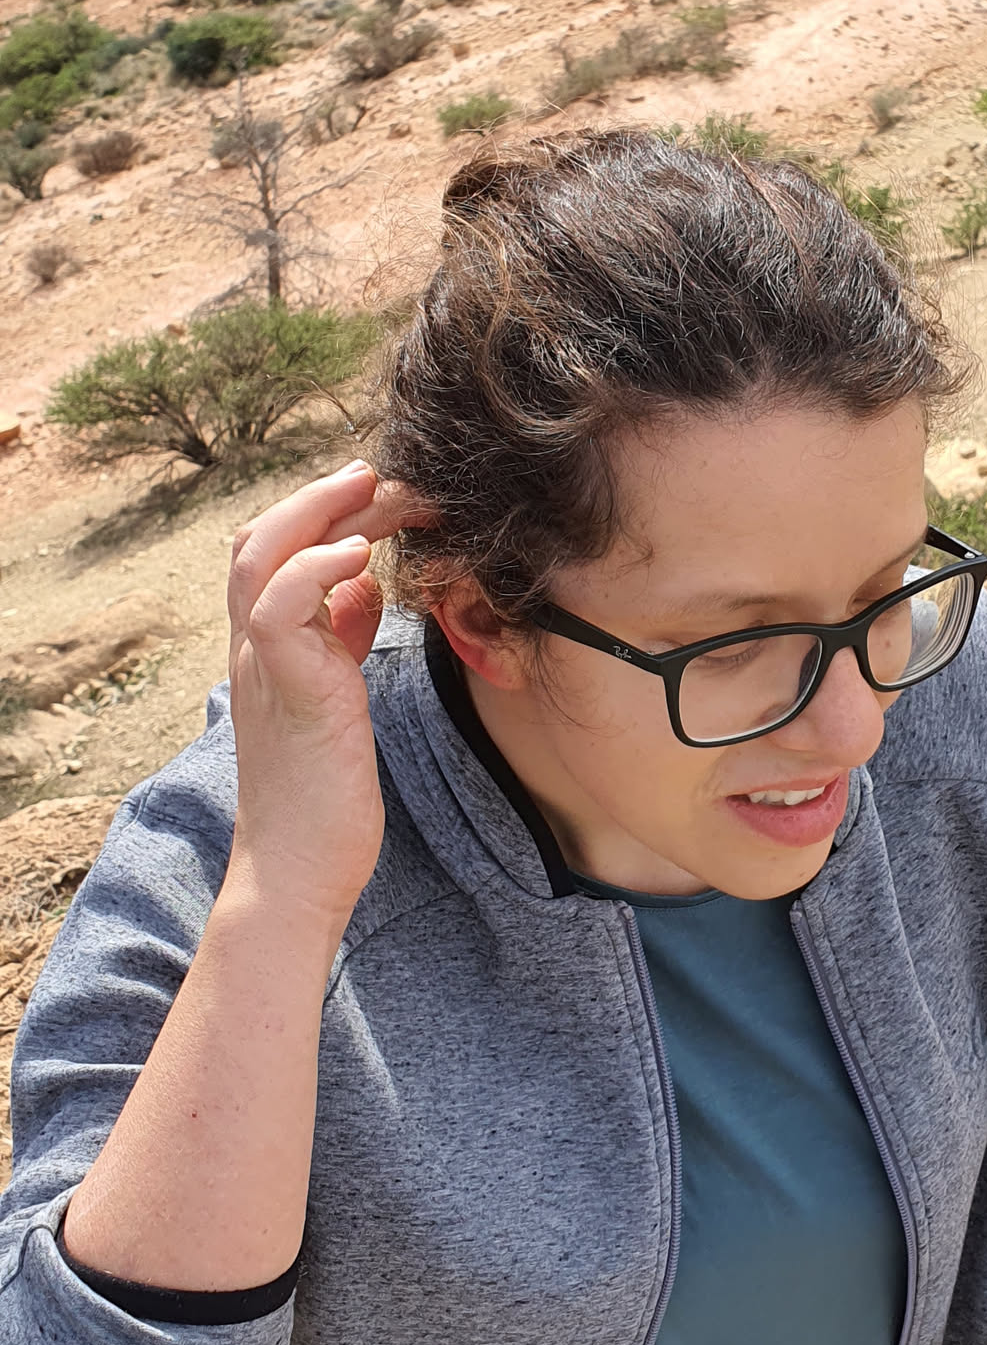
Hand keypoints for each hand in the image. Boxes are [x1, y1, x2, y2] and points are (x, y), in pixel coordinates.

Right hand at [226, 459, 422, 935]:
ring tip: (369, 489)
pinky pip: (280, 609)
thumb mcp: (338, 696)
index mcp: (267, 649)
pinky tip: (360, 556)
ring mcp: (264, 669)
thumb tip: (364, 587)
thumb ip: (342, 638)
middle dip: (317, 494)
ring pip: (259, 557)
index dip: (315, 511)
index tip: (373, 493)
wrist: (298, 872)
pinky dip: (316, 569)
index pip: (268, 553)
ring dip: (316, 511)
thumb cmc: (323, 793)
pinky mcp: (290, 694)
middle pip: (257, 539)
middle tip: (376, 472)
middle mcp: (253, 650)